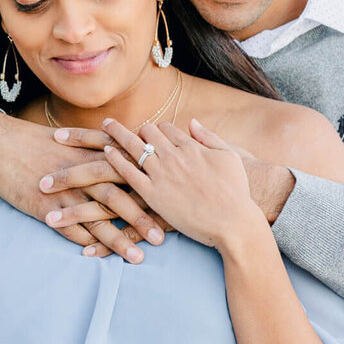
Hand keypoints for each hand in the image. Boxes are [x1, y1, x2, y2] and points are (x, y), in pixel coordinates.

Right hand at [0, 113, 168, 259]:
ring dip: (120, 239)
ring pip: (99, 217)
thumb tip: (135, 158)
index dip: (153, 194)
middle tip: (164, 238)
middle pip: (122, 197)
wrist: (3, 146)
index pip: (133, 176)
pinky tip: (98, 257)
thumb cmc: (42, 144)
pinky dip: (86, 244)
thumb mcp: (79, 140)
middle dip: (144, 219)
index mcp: (97, 155)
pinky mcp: (47, 206)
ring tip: (138, 258)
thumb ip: (108, 150)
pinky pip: (71, 229)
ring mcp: (66, 191)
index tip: (173, 209)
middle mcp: (85, 172)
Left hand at [99, 118, 267, 252]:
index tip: (150, 133)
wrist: (233, 221)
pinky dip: (116, 159)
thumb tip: (191, 122)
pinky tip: (106, 151)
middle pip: (148, 132)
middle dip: (137, 129)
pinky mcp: (153, 194)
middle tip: (122, 128)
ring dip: (118, 134)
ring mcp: (162, 174)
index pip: (166, 128)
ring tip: (106, 125)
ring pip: (134, 146)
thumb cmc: (236, 191)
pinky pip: (128, 172)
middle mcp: (174, 156)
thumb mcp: (230, 156)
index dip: (156, 129)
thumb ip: (209, 137)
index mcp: (192, 146)